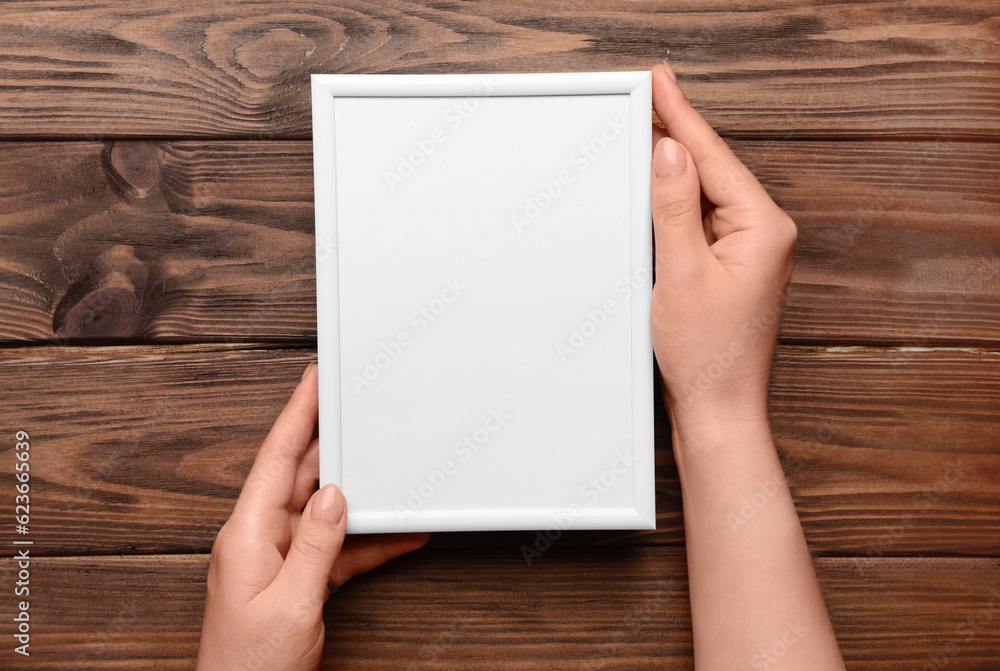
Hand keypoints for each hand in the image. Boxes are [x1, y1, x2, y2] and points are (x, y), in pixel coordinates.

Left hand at [197, 363, 430, 670]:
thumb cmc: (251, 665)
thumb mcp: (292, 602)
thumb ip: (317, 544)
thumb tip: (335, 495)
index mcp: (247, 534)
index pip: (275, 459)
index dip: (297, 415)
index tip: (314, 380)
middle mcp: (260, 538)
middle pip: (301, 476)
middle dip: (332, 443)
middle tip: (359, 411)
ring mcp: (278, 559)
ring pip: (323, 510)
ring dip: (357, 495)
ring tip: (389, 469)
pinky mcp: (297, 580)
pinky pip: (336, 547)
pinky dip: (366, 539)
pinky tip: (397, 532)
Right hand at [649, 64, 796, 436]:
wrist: (718, 410)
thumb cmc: (709, 355)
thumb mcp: (682, 273)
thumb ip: (675, 209)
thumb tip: (669, 154)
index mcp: (763, 228)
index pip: (714, 158)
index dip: (682, 117)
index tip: (661, 81)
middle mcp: (762, 234)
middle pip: (712, 170)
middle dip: (678, 134)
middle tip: (650, 93)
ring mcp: (747, 252)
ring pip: (704, 195)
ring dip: (674, 169)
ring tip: (648, 129)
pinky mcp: (729, 269)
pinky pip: (699, 223)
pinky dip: (674, 206)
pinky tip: (655, 190)